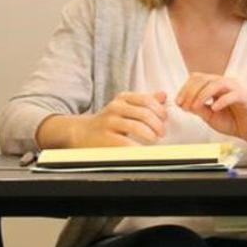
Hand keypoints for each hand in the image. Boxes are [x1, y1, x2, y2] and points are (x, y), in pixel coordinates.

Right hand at [38, 91, 168, 146]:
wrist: (81, 132)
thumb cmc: (108, 121)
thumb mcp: (125, 106)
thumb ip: (144, 101)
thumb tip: (164, 96)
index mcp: (122, 99)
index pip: (146, 100)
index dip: (159, 110)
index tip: (164, 119)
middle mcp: (115, 108)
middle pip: (144, 114)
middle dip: (157, 125)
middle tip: (162, 133)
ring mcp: (109, 123)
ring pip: (137, 127)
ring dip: (150, 135)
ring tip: (154, 140)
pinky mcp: (105, 138)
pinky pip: (126, 143)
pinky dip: (138, 147)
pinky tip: (143, 150)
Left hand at [176, 73, 246, 143]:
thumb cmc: (232, 122)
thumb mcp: (210, 117)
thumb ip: (199, 109)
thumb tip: (185, 103)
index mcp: (215, 86)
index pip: (197, 78)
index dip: (185, 89)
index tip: (178, 102)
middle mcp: (225, 84)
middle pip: (204, 79)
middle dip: (190, 92)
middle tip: (185, 106)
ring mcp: (236, 89)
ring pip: (217, 83)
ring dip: (202, 95)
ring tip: (196, 107)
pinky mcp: (245, 98)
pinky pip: (232, 95)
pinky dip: (221, 101)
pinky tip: (214, 108)